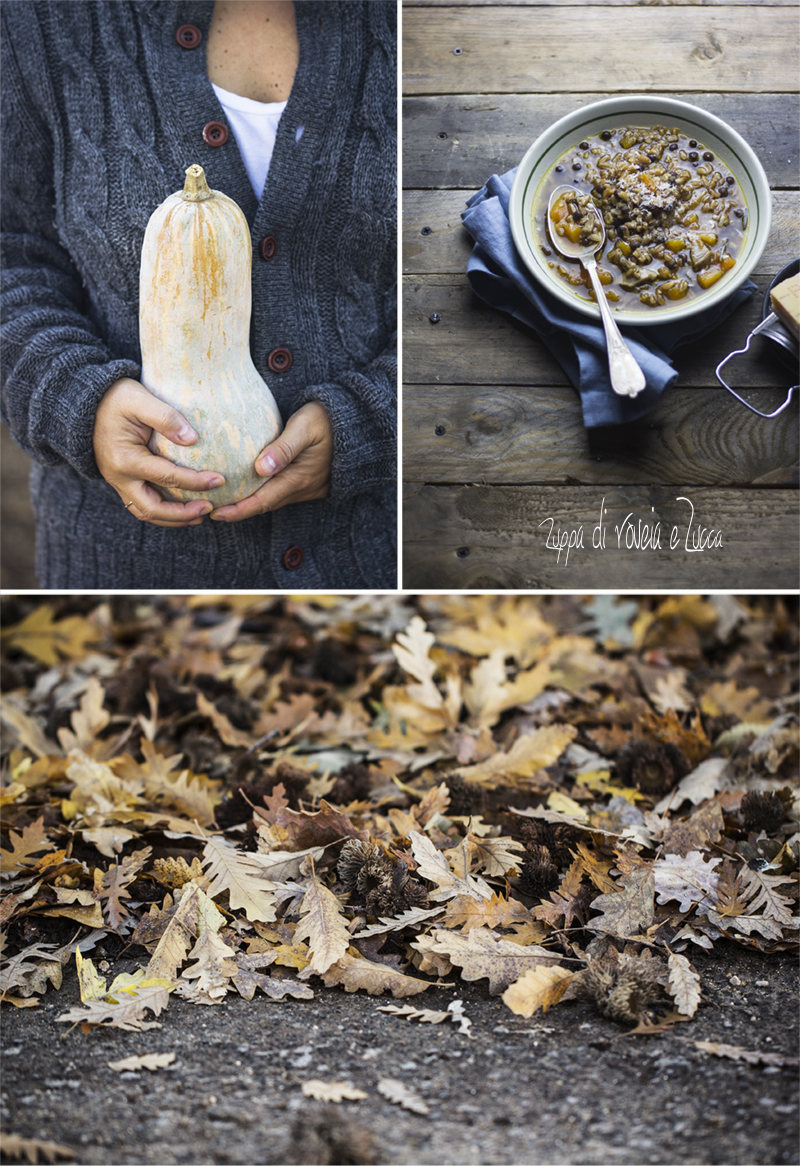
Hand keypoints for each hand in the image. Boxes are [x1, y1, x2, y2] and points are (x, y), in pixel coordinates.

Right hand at [93, 378, 224, 526]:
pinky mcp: (121, 482)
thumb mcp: (140, 399)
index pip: (167, 477)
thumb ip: (166, 418)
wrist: (88, 403)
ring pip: (146, 513)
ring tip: (199, 516)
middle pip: (153, 509)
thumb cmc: (117, 398)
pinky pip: (142, 506)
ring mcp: (118, 482)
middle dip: (183, 514)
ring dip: (173, 518)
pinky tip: (182, 510)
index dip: (196, 482)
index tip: (220, 480)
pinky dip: (163, 512)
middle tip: (209, 508)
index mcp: (125, 459)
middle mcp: (119, 477)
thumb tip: (193, 439)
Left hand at [210, 401, 332, 522]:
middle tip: (211, 510)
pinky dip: (263, 494)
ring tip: (225, 501)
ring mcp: (308, 487)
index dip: (238, 510)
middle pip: (265, 504)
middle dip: (239, 510)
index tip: (216, 514)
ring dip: (250, 503)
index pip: (263, 501)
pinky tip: (250, 487)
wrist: (356, 423)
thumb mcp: (304, 427)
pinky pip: (282, 493)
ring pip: (274, 500)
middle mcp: (302, 488)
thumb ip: (283, 448)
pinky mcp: (310, 482)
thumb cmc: (326, 419)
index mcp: (298, 478)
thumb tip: (260, 468)